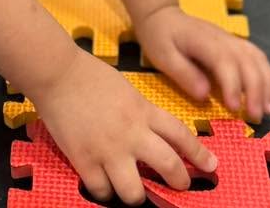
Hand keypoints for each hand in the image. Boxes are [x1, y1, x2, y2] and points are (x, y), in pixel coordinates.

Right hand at [30, 49, 217, 204]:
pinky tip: (104, 183)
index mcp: (143, 110)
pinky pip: (102, 191)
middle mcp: (131, 132)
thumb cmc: (90, 76)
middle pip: (168, 165)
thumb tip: (154, 134)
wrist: (58, 73)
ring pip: (134, 192)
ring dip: (137, 195)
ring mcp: (108, 149)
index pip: (180, 135)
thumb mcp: (127, 90)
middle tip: (181, 185)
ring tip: (135, 191)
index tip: (211, 165)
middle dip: (180, 181)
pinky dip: (105, 190)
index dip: (199, 153)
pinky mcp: (84, 160)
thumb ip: (142, 113)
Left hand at [135, 5, 269, 121]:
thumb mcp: (163, 57)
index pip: (225, 61)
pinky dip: (266, 76)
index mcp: (203, 41)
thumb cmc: (160, 37)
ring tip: (267, 110)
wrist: (163, 15)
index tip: (233, 109)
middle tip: (255, 118)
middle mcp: (223, 38)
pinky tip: (267, 95)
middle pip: (248, 61)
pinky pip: (257, 57)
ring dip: (266, 84)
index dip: (233, 85)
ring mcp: (231, 39)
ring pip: (257, 58)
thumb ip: (184, 74)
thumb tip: (205, 95)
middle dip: (256, 90)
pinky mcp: (235, 44)